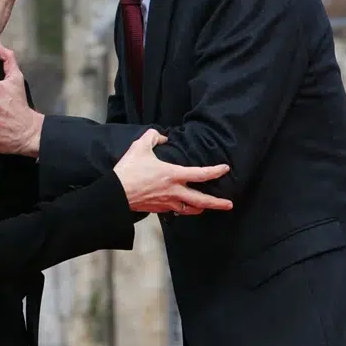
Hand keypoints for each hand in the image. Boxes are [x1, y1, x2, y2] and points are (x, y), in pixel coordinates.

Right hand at [113, 130, 232, 214]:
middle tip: (229, 204)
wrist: (115, 194)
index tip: (225, 169)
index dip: (215, 171)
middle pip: (201, 200)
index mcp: (173, 175)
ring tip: (207, 207)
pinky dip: (182, 209)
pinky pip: (175, 211)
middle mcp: (174, 191)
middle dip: (217, 203)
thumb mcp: (140, 147)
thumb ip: (153, 136)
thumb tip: (162, 135)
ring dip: (200, 208)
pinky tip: (183, 207)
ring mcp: (167, 202)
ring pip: (190, 209)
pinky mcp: (159, 209)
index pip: (201, 174)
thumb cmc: (128, 171)